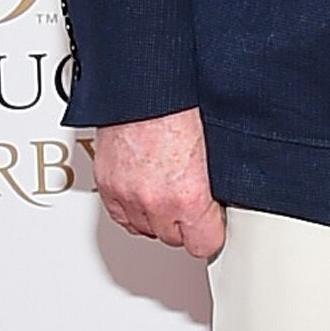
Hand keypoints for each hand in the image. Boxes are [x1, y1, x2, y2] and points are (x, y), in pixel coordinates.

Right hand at [93, 108, 226, 261]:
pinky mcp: (107, 186)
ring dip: (157, 217)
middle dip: (184, 223)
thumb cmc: (176, 105)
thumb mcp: (211, 147)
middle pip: (174, 240)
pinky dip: (132, 209)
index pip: (204, 246)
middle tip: (191, 202)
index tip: (214, 224)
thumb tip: (223, 194)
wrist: (142, 84)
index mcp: (188, 195)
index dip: (211, 234)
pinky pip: (121, 217)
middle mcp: (155, 201)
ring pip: (146, 230)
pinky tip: (145, 193)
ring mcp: (127, 195)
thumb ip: (214, 181)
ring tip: (168, 194)